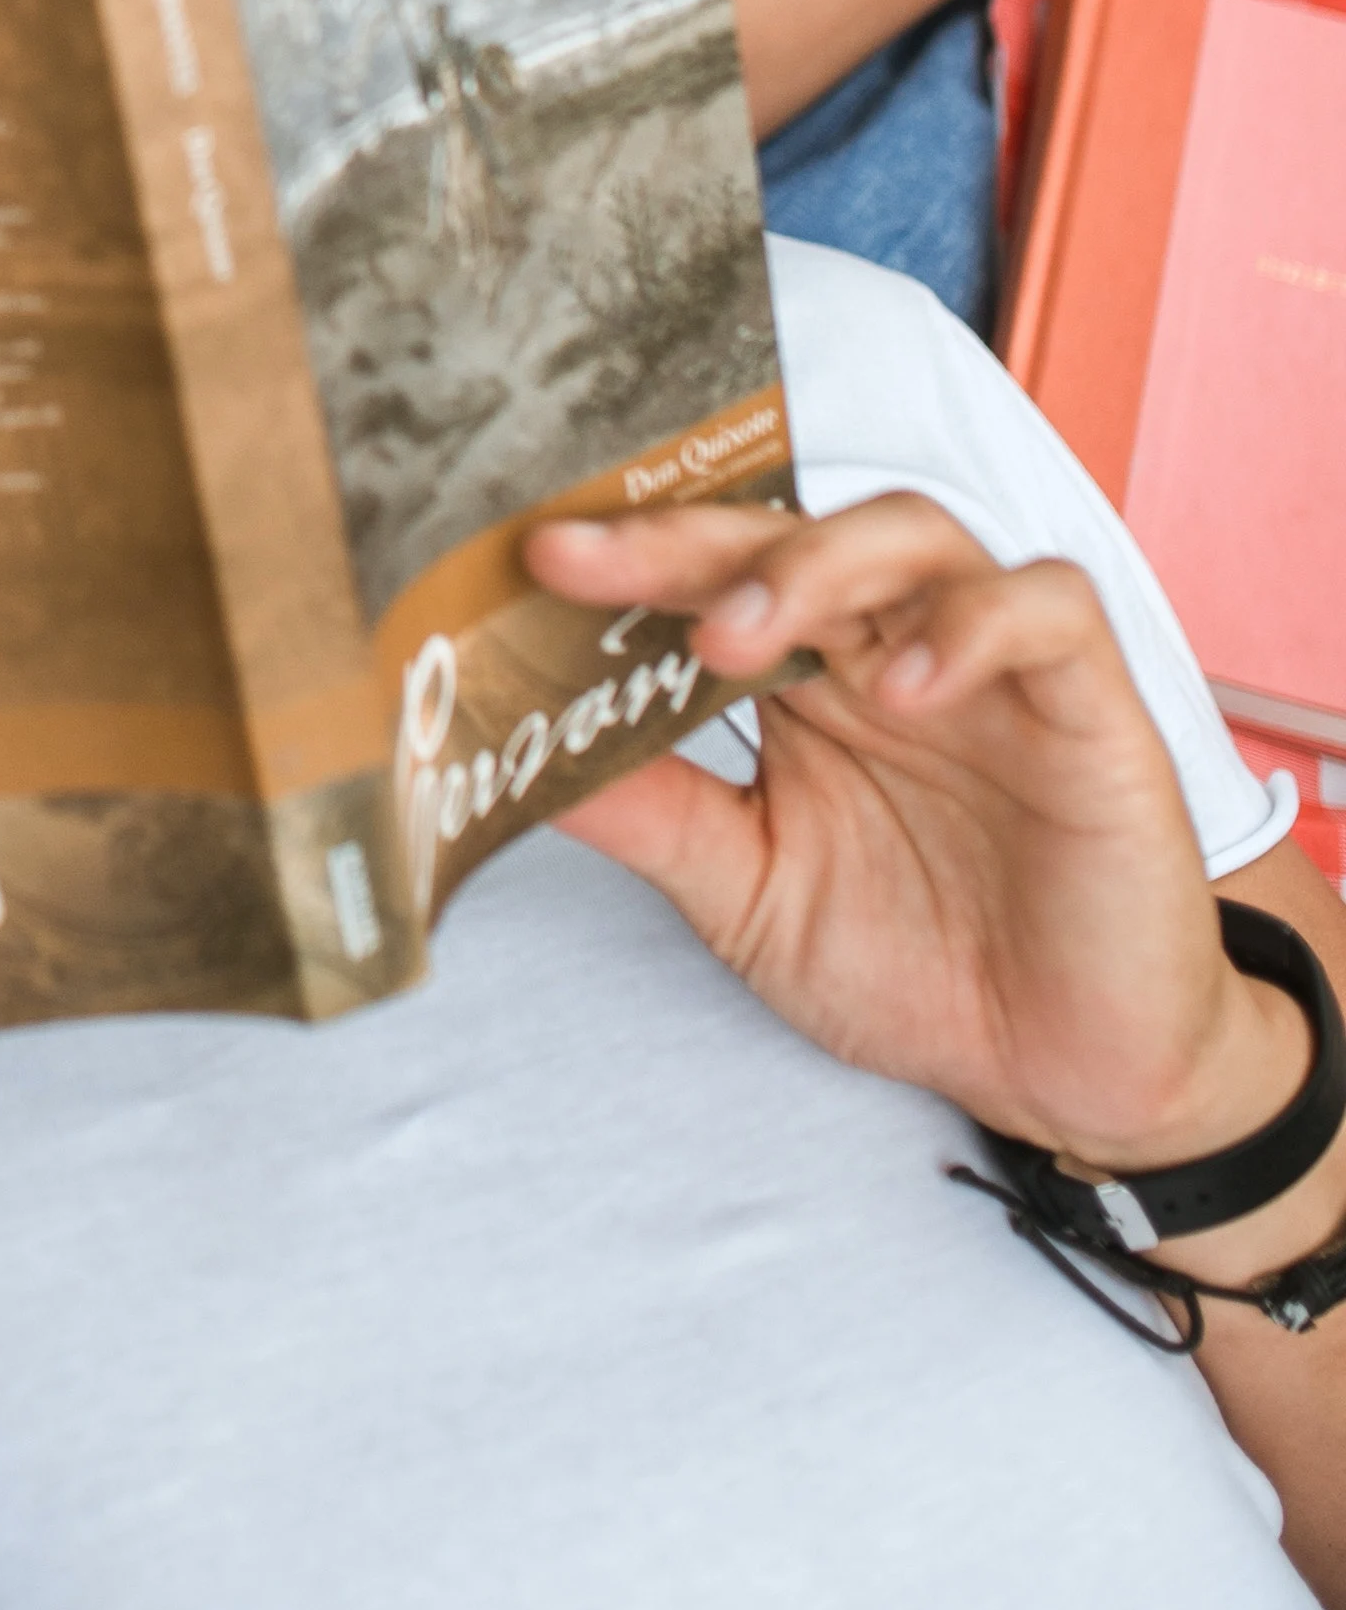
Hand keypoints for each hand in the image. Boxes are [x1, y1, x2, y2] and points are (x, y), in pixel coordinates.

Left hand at [528, 489, 1297, 1193]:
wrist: (1067, 1079)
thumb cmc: (920, 970)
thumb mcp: (750, 896)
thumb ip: (655, 819)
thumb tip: (518, 764)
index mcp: (806, 683)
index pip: (708, 574)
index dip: (623, 558)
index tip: (530, 562)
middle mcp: (889, 651)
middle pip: (792, 530)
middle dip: (687, 537)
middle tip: (596, 566)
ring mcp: (991, 670)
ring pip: (915, 534)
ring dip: (814, 566)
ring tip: (734, 639)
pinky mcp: (1092, 708)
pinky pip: (1048, 611)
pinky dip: (972, 626)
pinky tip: (906, 686)